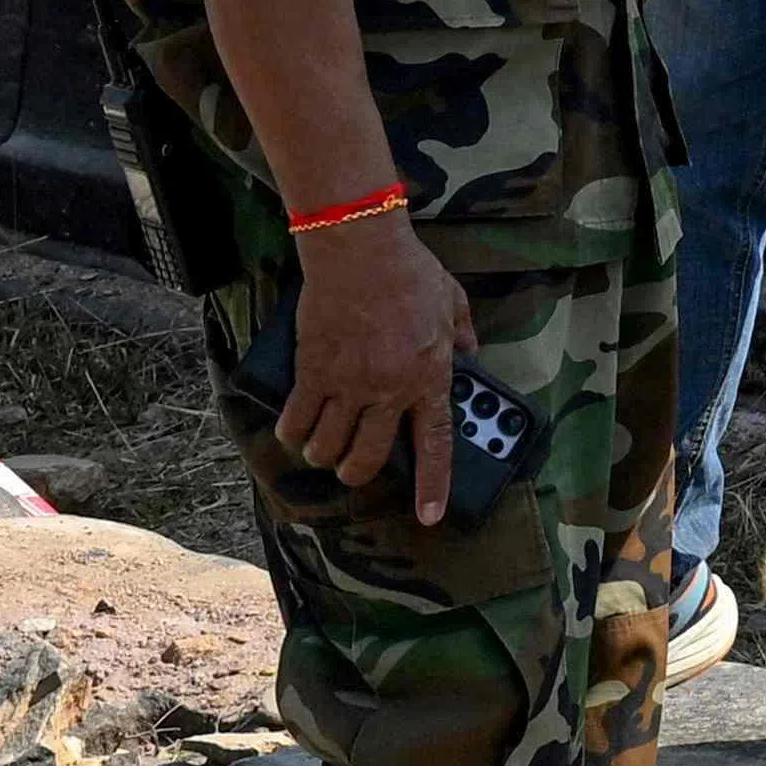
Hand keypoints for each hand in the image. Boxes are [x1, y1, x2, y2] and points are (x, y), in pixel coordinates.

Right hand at [284, 213, 475, 525]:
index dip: (432, 485)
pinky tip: (292, 431)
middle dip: (356, 474)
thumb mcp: (453, 301)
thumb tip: (473, 353)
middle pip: (368, 458)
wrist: (359, 249)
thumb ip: (464, 333)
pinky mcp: (313, 372)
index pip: (435, 444)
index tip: (428, 516)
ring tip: (320, 449)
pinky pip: (296, 420)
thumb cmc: (408, 271)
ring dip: (322, 455)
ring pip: (327, 447)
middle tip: (350, 468)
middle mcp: (389, 391)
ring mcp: (349, 385)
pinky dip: (291, 433)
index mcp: (429, 378)